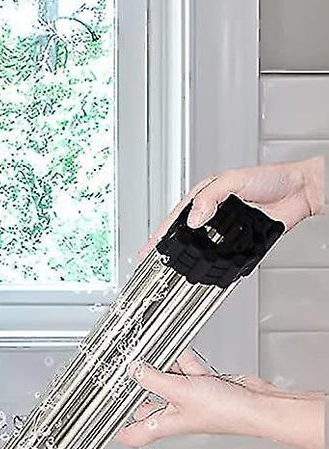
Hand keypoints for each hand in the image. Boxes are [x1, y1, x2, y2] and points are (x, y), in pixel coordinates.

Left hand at [117, 351, 326, 448]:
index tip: (102, 419)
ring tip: (157, 358)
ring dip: (164, 368)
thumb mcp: (179, 390)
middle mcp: (175, 414)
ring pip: (166, 381)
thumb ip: (152, 379)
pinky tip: (181, 355)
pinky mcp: (204, 386)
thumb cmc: (226, 412)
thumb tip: (133, 370)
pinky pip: (186, 370)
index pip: (133, 433)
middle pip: (147, 401)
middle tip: (128, 372)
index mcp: (164, 424)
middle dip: (140, 385)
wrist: (258, 404)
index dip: (118, 428)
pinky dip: (183, 362)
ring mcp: (189, 399)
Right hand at [140, 155, 324, 257]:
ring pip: (203, 247)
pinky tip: (206, 269)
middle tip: (158, 263)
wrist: (300, 192)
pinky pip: (224, 255)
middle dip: (171, 250)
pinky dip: (215, 263)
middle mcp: (214, 214)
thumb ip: (211, 197)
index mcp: (206, 197)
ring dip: (192, 258)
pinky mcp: (242, 242)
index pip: (176, 219)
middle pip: (186, 236)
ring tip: (177, 270)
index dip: (160, 235)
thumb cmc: (272, 179)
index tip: (148, 249)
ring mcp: (227, 229)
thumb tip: (194, 218)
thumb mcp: (234, 179)